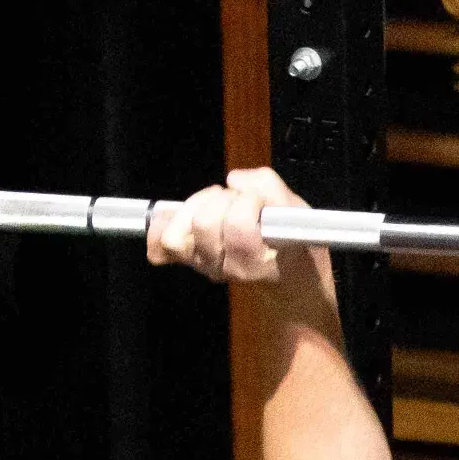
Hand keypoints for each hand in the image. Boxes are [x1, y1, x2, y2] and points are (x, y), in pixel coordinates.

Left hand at [147, 164, 320, 288]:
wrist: (288, 280)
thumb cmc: (293, 243)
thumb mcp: (298, 212)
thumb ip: (271, 188)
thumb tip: (235, 179)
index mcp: (256, 261)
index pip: (238, 225)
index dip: (249, 200)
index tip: (261, 200)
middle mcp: (224, 268)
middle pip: (203, 223)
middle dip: (222, 199)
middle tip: (239, 201)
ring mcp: (203, 266)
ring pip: (176, 233)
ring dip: (195, 207)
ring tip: (216, 204)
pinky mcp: (187, 259)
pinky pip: (159, 246)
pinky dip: (165, 225)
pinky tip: (186, 215)